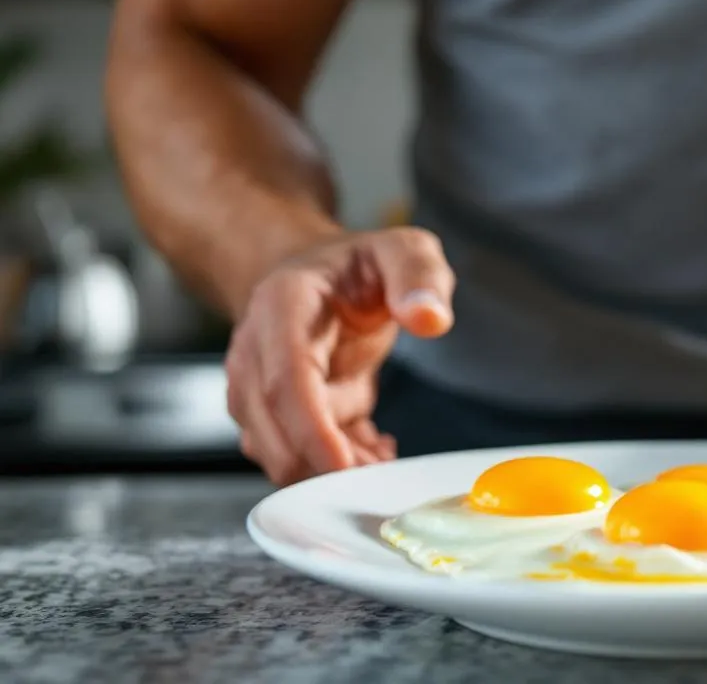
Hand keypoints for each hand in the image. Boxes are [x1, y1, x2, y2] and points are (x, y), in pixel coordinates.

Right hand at [225, 227, 454, 485]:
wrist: (320, 276)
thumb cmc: (360, 266)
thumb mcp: (403, 250)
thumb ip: (419, 277)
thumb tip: (430, 318)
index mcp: (283, 306)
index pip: (285, 378)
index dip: (309, 428)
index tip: (342, 465)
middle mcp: (256, 351)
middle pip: (270, 428)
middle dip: (322, 465)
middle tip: (382, 475)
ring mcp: (259, 387)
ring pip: (279, 451)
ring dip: (334, 468)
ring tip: (384, 451)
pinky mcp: (277, 414)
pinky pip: (298, 456)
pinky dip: (339, 464)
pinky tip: (376, 447)